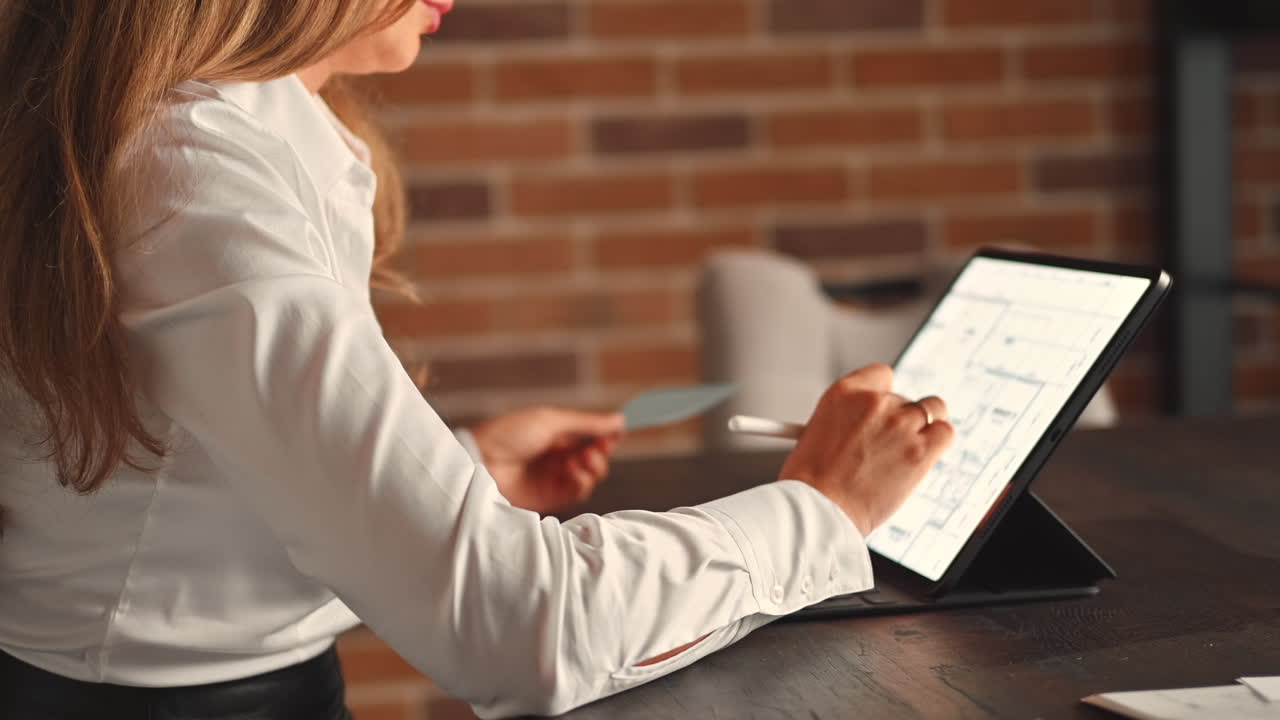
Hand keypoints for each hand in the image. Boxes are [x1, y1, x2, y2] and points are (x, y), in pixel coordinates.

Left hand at [469, 408, 625, 514]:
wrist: (479, 462)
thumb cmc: (508, 434)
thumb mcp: (550, 421)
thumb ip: (587, 424)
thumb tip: (621, 420)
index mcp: (555, 435)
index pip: (590, 437)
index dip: (605, 435)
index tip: (617, 432)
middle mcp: (556, 458)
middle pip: (594, 457)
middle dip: (602, 451)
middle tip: (599, 446)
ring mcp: (554, 479)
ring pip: (591, 477)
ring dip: (594, 466)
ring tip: (581, 458)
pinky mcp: (550, 499)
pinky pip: (578, 493)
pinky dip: (582, 481)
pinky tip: (572, 471)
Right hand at [779, 364, 954, 534]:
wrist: (818, 508)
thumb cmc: (811, 481)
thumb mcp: (815, 431)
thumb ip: (849, 420)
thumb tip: (870, 425)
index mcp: (844, 393)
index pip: (882, 374)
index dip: (885, 394)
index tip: (885, 408)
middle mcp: (875, 402)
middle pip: (906, 397)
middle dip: (900, 419)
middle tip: (890, 443)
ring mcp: (900, 424)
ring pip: (933, 409)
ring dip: (925, 426)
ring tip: (910, 448)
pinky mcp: (920, 450)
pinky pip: (945, 432)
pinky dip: (939, 441)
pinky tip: (924, 455)